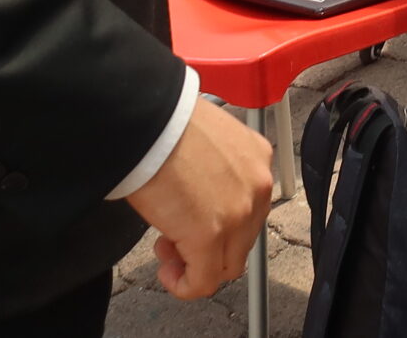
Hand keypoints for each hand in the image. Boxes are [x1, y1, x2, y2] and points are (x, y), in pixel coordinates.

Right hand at [126, 97, 271, 299]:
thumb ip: (218, 171)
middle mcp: (258, 186)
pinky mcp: (210, 236)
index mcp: (257, 158)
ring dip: (196, 264)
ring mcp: (238, 214)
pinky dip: (185, 285)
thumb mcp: (207, 141)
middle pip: (242, 239)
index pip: (249, 207)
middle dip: (208, 245)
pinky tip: (168, 272)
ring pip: (227, 264)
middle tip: (174, 235)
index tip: (192, 218)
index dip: (219, 222)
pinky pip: (204, 282)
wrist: (148, 121)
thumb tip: (202, 197)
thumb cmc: (165, 124)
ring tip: (167, 247)